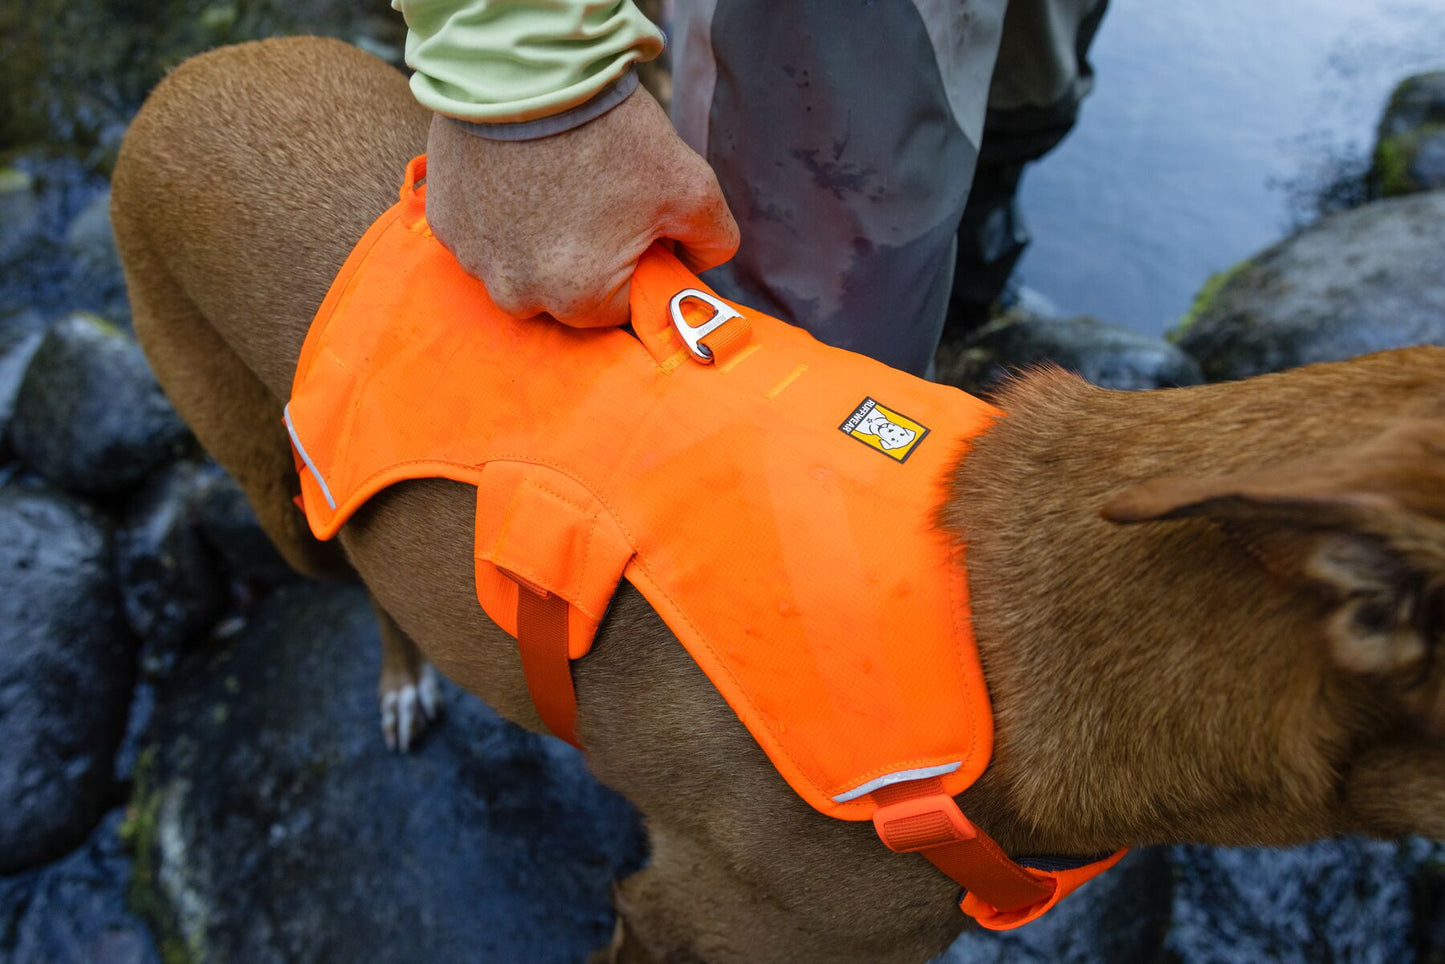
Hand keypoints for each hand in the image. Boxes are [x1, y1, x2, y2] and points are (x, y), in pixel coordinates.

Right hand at [424, 87, 739, 327]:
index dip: (636, 266)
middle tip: (597, 200)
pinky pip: (484, 238)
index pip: (621, 308)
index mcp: (578, 299)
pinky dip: (502, 217)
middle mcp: (518, 293)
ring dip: (539, 241)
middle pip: (567, 296)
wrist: (529, 68)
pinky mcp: (446, 226)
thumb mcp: (693, 188)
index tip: (635, 226)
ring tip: (557, 184)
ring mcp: (475, 260)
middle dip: (587, 259)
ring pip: (521, 270)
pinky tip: (520, 176)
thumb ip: (713, 243)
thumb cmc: (611, 133)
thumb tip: (699, 266)